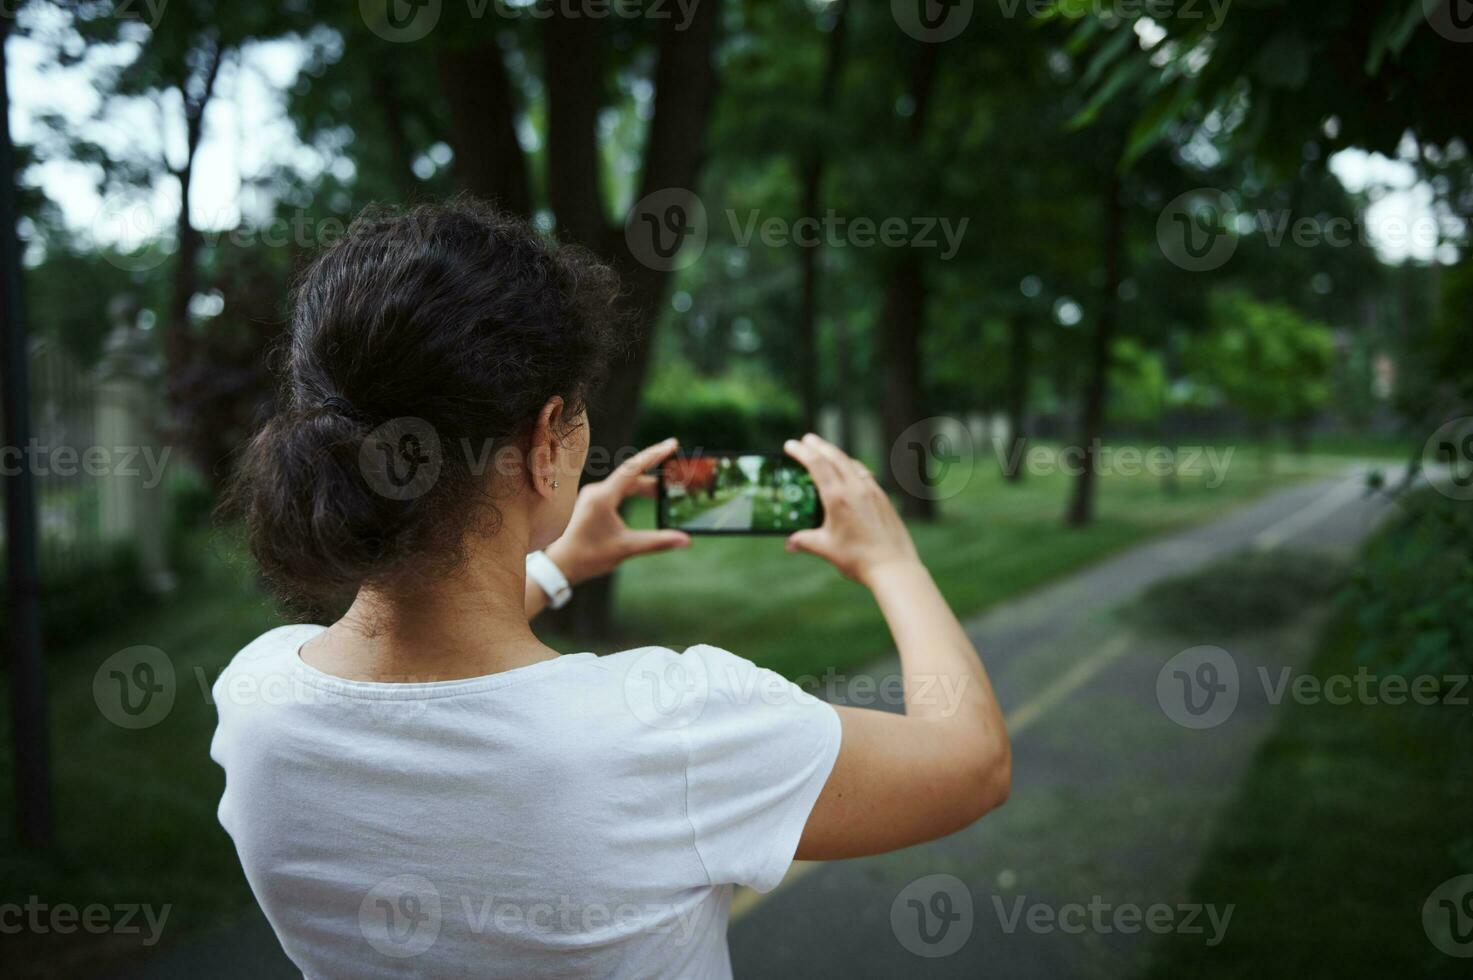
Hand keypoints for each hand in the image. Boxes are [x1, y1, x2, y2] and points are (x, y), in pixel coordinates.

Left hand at [545, 437, 690, 584]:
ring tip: (667, 492)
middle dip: (656, 475)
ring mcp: (594, 496)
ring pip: (626, 484)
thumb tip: (685, 540)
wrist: (560, 565)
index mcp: (603, 496)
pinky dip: (636, 492)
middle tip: (678, 475)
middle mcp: (597, 491)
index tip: (673, 444)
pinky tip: (649, 498)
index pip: (633, 469)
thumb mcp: (626, 548)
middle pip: (632, 475)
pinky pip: (619, 490)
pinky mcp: (594, 502)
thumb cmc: (588, 556)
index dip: (655, 455)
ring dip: (647, 487)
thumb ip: (657, 542)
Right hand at [783, 433, 920, 585]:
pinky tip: (851, 472)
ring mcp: (872, 491)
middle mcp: (856, 488)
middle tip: (807, 439)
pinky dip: (853, 467)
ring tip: (826, 452)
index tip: (790, 445)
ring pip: (852, 464)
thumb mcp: (826, 549)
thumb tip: (790, 543)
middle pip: (835, 457)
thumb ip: (805, 541)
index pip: (817, 465)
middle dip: (819, 445)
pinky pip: (865, 475)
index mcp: (838, 497)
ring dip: (836, 454)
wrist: (894, 567)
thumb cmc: (859, 559)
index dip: (802, 452)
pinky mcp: (883, 498)